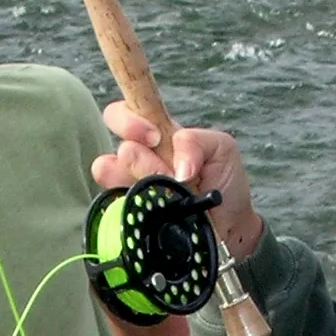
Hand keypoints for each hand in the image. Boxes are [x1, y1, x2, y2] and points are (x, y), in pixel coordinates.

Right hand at [93, 105, 265, 262]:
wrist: (228, 228)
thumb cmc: (223, 184)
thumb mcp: (222, 149)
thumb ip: (197, 141)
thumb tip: (176, 166)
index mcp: (160, 132)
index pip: (129, 107)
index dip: (131, 115)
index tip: (154, 136)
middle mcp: (140, 152)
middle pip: (113, 125)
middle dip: (135, 137)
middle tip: (162, 163)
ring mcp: (129, 181)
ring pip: (107, 165)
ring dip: (137, 173)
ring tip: (163, 189)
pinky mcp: (126, 209)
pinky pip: (108, 199)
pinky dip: (125, 199)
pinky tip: (146, 205)